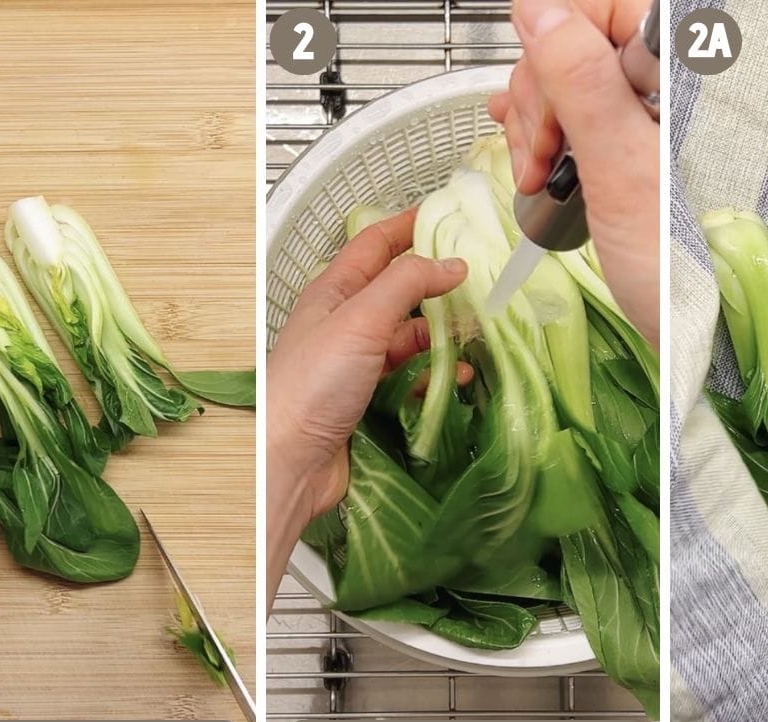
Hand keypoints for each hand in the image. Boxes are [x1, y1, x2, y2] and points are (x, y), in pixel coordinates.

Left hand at [266, 208, 467, 609]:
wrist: (288, 461)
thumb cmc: (312, 385)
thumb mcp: (361, 319)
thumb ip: (407, 284)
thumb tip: (452, 263)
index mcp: (333, 292)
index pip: (375, 244)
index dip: (409, 225)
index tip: (447, 214)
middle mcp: (343, 321)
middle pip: (397, 290)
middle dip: (436, 283)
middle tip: (479, 279)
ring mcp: (354, 361)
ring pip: (407, 334)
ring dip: (440, 332)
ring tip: (478, 332)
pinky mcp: (365, 398)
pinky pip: (408, 375)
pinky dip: (434, 373)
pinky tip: (458, 377)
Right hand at [490, 0, 659, 346]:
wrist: (690, 326)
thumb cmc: (673, 264)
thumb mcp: (621, 167)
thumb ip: (582, 81)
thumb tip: (537, 10)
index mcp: (683, 69)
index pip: (598, 8)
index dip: (555, 52)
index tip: (548, 118)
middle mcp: (670, 79)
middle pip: (575, 42)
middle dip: (542, 101)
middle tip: (546, 162)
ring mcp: (649, 110)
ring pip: (567, 79)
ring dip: (536, 126)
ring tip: (541, 178)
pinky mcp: (631, 140)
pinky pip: (574, 111)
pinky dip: (544, 132)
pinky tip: (530, 153)